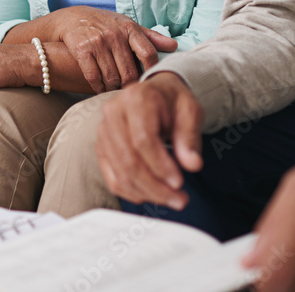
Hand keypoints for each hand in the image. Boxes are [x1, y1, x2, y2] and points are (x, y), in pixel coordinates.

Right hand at [52, 6, 177, 92]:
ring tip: (114, 90)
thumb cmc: (105, 24)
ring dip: (113, 88)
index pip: (148, 53)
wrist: (72, 18)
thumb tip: (174, 46)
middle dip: (130, 85)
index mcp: (129, 28)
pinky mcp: (82, 49)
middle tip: (129, 91)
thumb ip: (150, 37)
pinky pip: (93, 76)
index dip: (151, 71)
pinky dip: (98, 86)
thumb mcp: (127, 25)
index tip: (149, 81)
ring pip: (112, 76)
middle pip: (129, 70)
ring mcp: (98, 42)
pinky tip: (100, 88)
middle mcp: (114, 34)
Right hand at [96, 72, 203, 209]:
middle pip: (129, 159)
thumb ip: (190, 137)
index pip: (143, 139)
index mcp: (136, 98)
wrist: (156, 94)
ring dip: (146, 193)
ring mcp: (104, 131)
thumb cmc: (173, 102)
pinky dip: (131, 192)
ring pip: (120, 172)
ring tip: (170, 199)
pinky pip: (112, 178)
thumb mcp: (190, 112)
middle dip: (155, 186)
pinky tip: (150, 195)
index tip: (179, 182)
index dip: (160, 165)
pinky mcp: (101, 147)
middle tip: (179, 199)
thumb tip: (192, 164)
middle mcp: (113, 113)